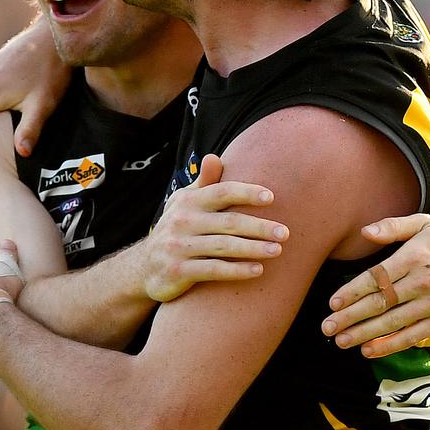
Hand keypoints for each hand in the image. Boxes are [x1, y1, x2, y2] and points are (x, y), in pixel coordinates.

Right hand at [145, 154, 288, 301]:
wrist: (144, 267)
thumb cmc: (177, 229)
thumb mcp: (185, 203)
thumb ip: (204, 183)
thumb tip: (214, 157)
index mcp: (188, 201)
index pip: (222, 192)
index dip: (247, 193)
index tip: (271, 198)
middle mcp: (183, 221)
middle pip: (229, 222)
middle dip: (260, 226)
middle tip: (285, 232)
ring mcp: (178, 247)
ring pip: (224, 246)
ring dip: (254, 248)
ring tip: (278, 250)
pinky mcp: (178, 271)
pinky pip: (213, 270)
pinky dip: (237, 270)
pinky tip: (258, 270)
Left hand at [322, 214, 429, 356]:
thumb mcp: (425, 223)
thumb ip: (393, 226)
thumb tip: (364, 232)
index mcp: (415, 257)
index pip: (376, 277)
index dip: (352, 292)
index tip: (333, 303)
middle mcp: (423, 282)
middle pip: (380, 303)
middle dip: (350, 317)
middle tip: (327, 327)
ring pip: (393, 323)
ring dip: (364, 334)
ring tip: (341, 340)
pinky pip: (412, 336)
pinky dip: (390, 345)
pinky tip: (369, 349)